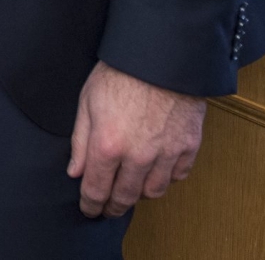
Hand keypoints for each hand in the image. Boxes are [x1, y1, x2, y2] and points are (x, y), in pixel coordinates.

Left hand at [67, 61, 206, 217]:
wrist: (161, 54)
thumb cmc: (119, 72)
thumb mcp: (87, 101)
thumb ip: (80, 141)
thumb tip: (76, 172)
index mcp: (108, 145)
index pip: (96, 190)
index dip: (90, 205)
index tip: (88, 210)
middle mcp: (138, 156)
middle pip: (125, 197)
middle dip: (113, 207)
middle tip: (108, 209)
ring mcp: (166, 153)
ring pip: (153, 192)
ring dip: (140, 194)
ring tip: (131, 189)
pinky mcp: (188, 146)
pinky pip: (177, 176)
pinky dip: (166, 179)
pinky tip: (156, 171)